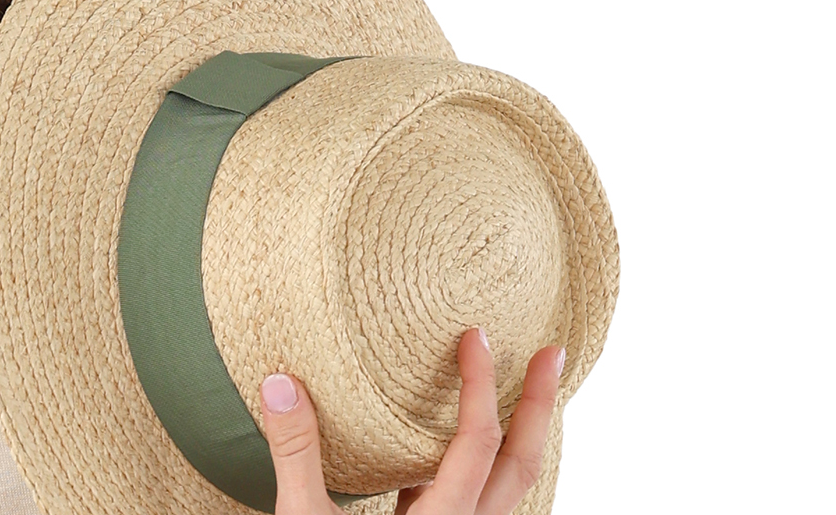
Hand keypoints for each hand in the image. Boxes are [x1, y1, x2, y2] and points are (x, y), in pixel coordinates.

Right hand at [259, 328, 564, 514]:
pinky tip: (460, 450)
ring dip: (521, 438)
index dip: (482, 386)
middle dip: (541, 409)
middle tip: (554, 354)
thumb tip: (281, 381)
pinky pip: (479, 504)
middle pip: (519, 468)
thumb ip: (299, 455)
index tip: (477, 336)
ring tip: (525, 393)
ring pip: (508, 492)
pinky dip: (485, 467)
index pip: (478, 444)